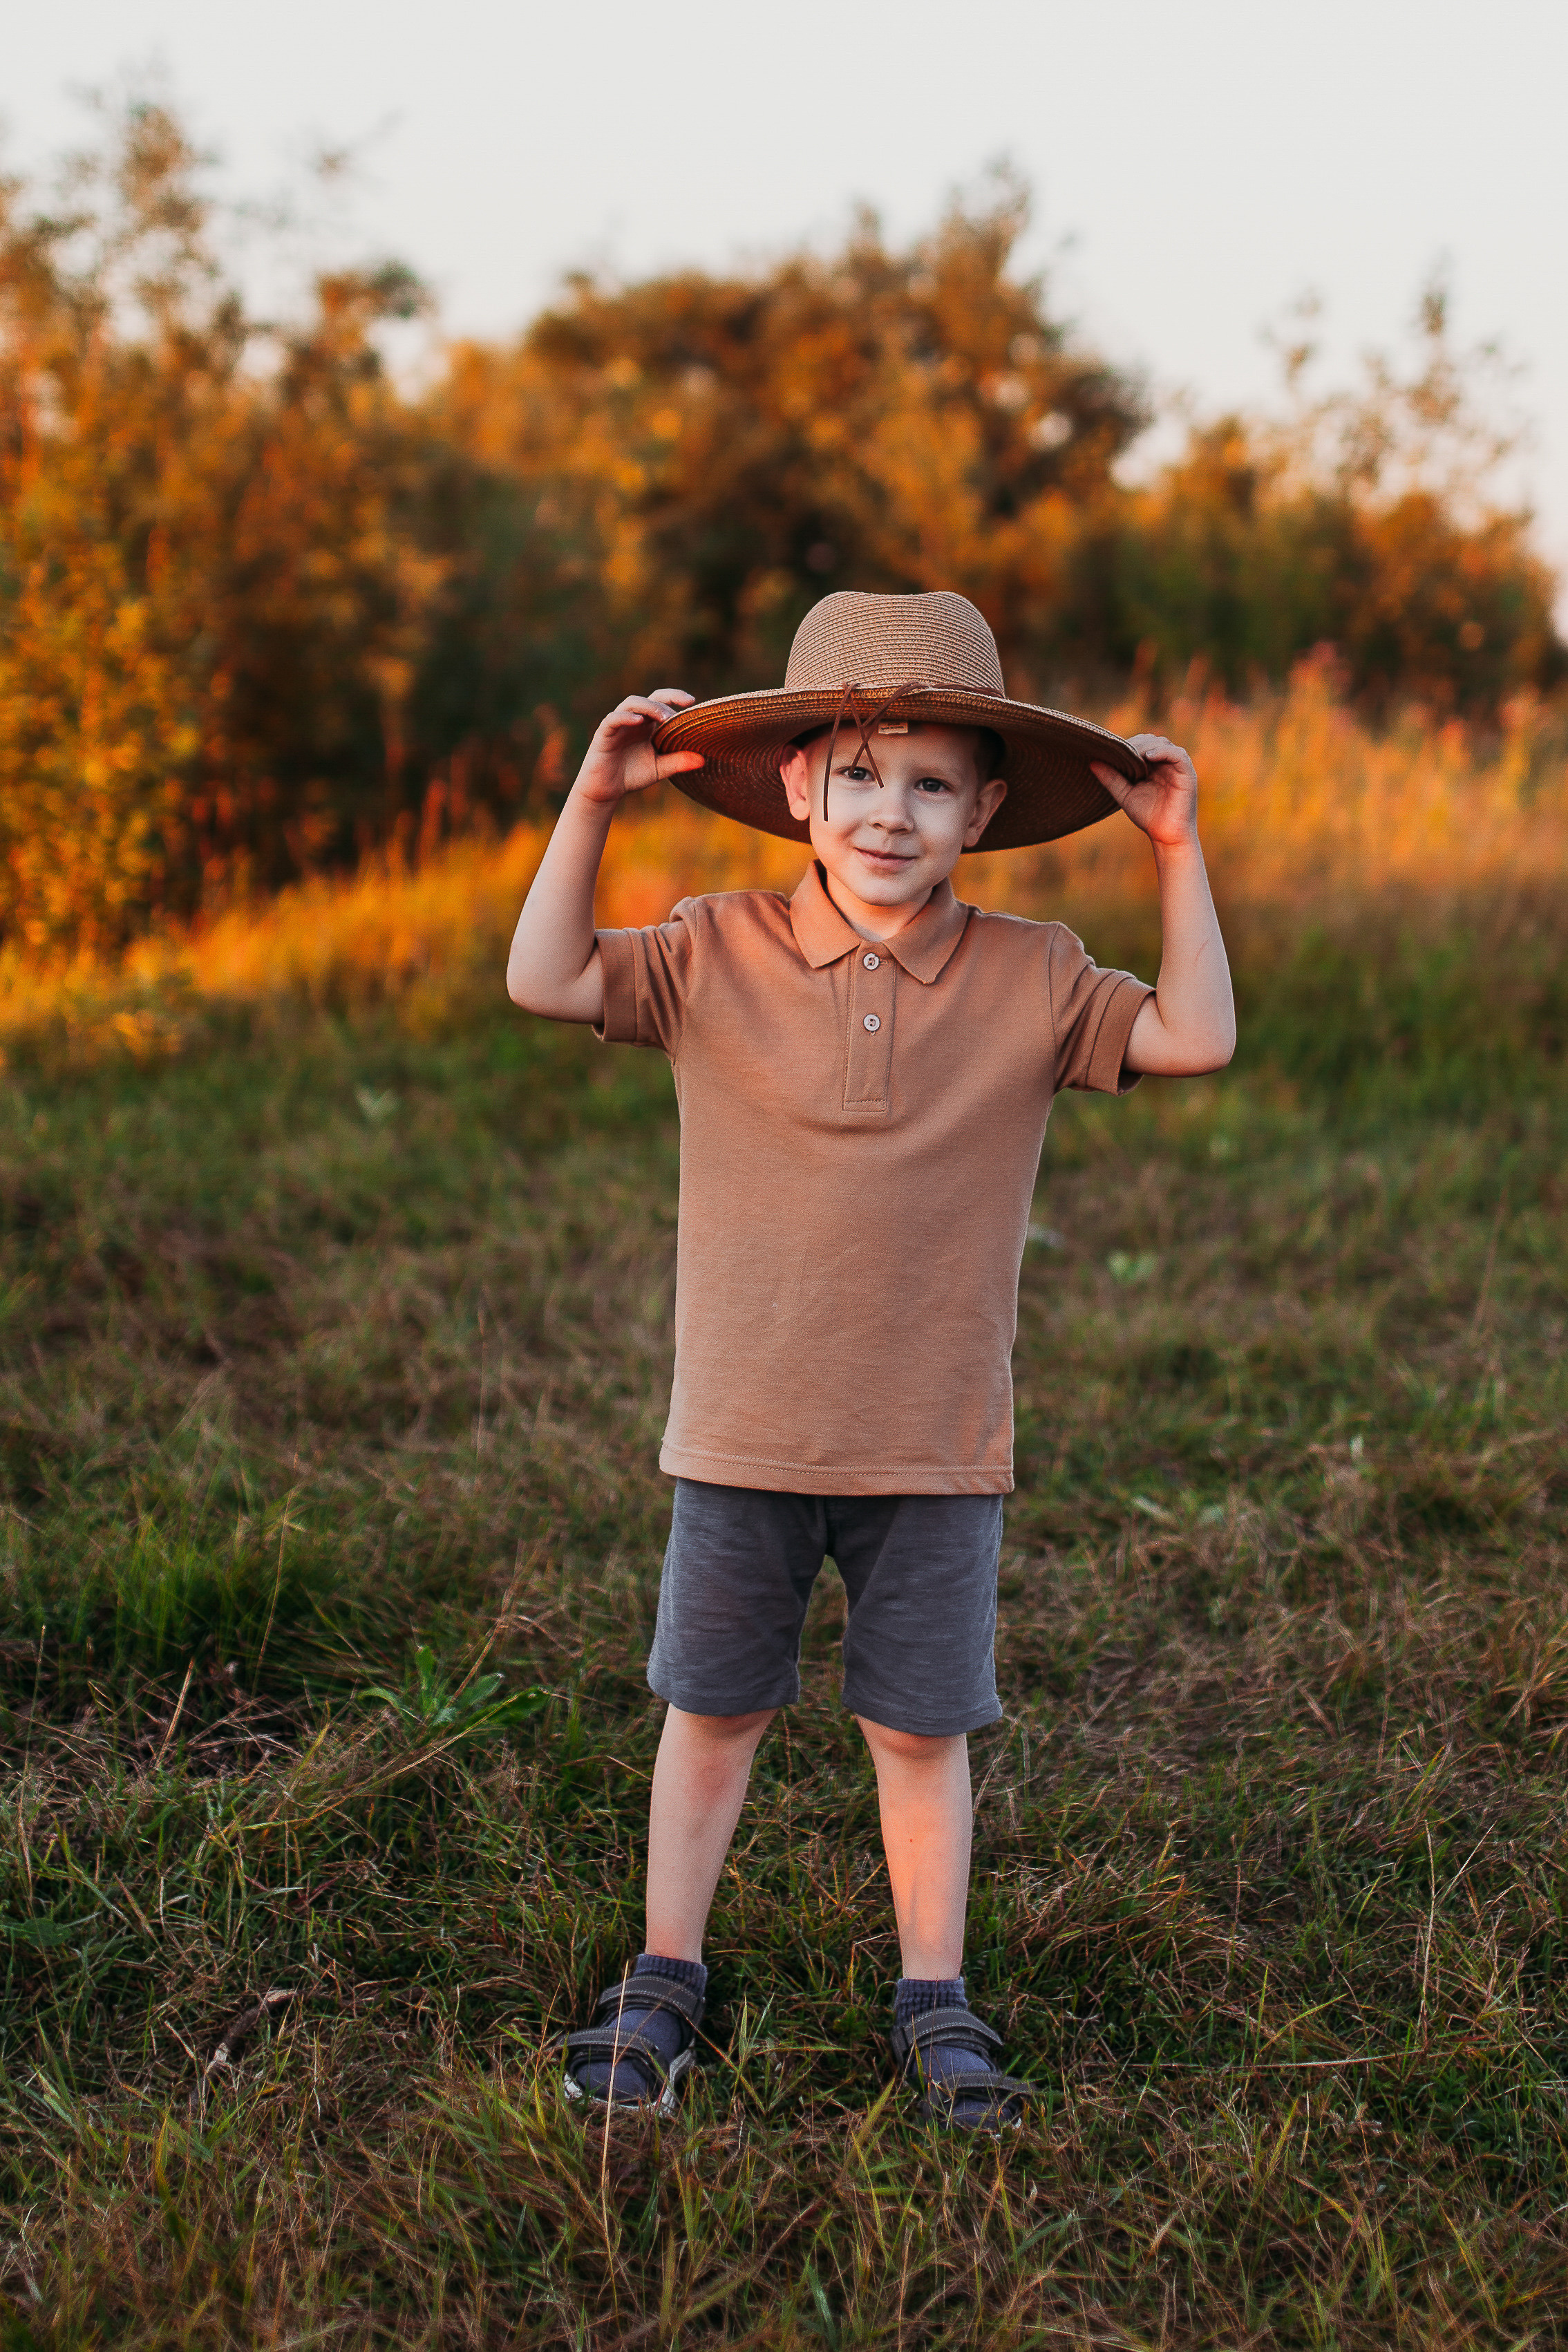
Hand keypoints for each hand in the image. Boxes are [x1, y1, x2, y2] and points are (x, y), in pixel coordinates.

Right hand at [572, 689, 704, 807]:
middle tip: (681, 709)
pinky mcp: (603, 733)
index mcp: (648, 724)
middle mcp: (634, 720)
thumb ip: (679, 761)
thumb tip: (704, 759)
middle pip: (649, 698)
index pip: (662, 701)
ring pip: (631, 703)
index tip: (692, 701)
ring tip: (663, 716)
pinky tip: (638, 721)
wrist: (606, 790)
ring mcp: (618, 724)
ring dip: (648, 707)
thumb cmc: (632, 775)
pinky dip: (625, 717)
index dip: (675, 696)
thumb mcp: (660, 769)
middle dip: (666, 700)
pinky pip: (613, 719)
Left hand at [1090, 734, 1197, 850]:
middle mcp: (1165, 763)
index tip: (1110, 748)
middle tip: (1119, 751)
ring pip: (1163, 743)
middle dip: (1134, 744)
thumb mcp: (1125, 795)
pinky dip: (1163, 751)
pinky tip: (1148, 756)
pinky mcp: (1187, 773)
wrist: (1166, 836)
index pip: (1140, 744)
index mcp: (1153, 765)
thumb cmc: (1148, 817)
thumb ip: (1111, 779)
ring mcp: (1177, 767)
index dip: (1127, 744)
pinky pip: (1178, 755)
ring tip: (1131, 754)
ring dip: (1145, 746)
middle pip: (1150, 740)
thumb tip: (1092, 762)